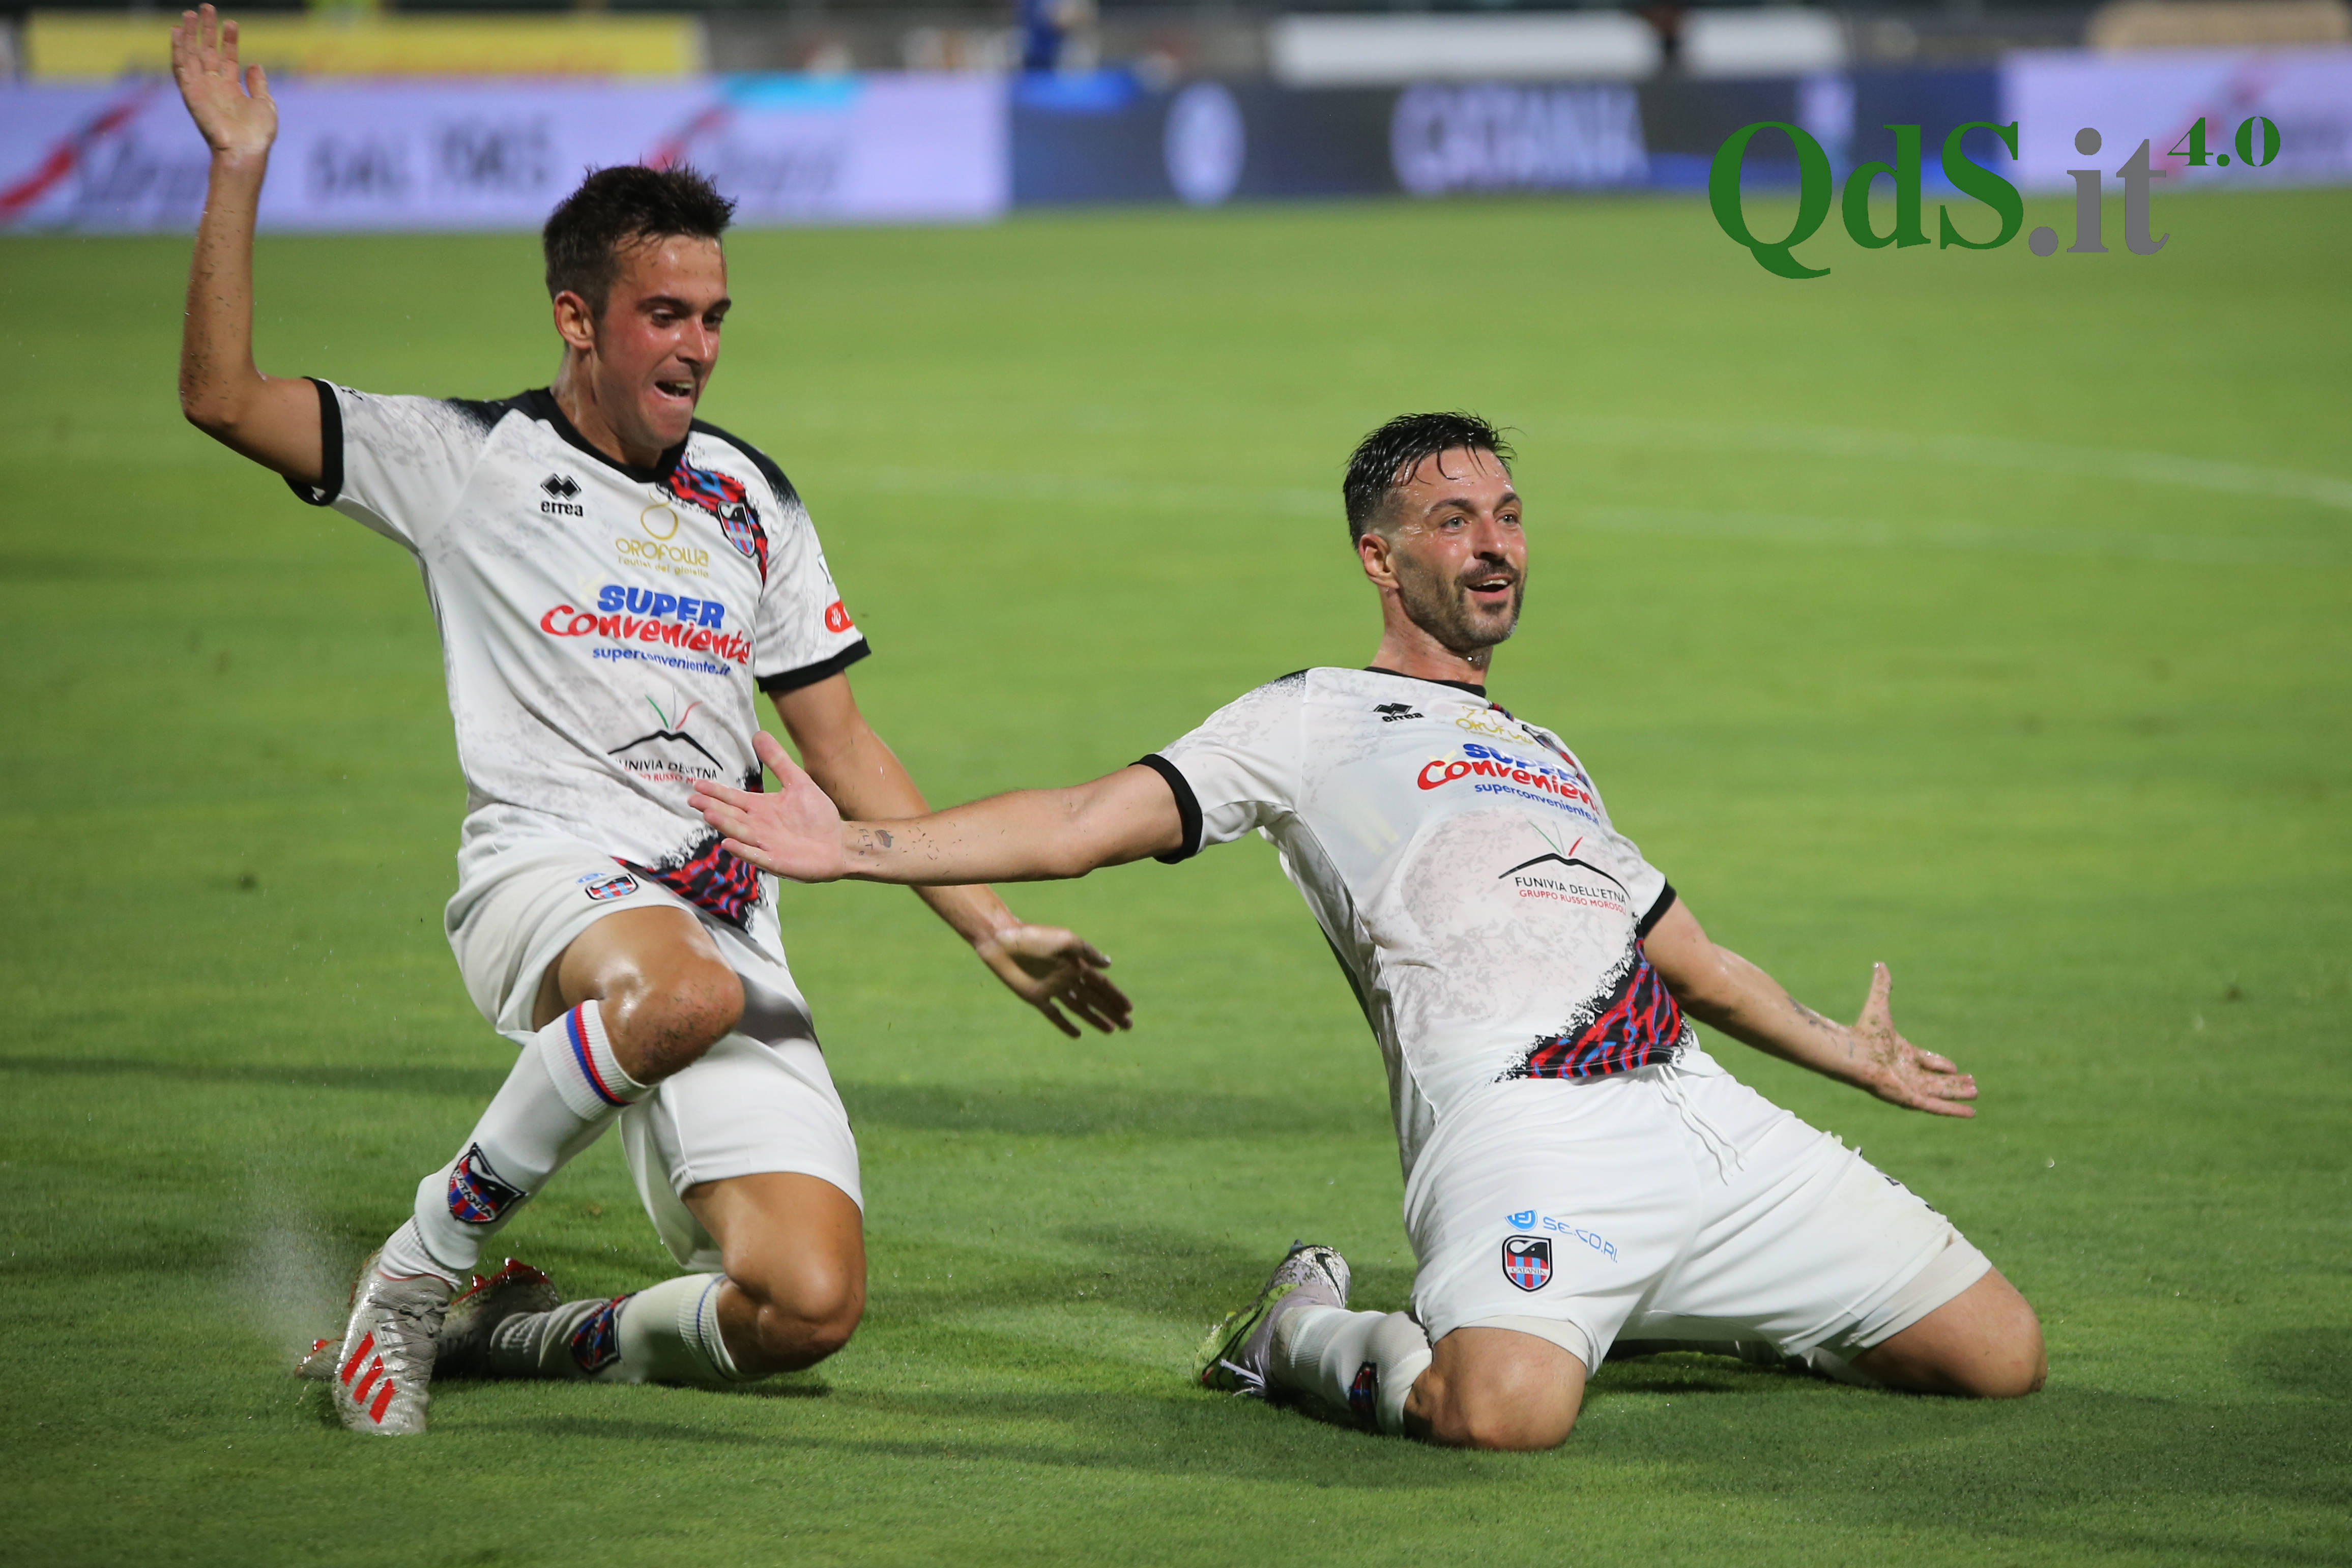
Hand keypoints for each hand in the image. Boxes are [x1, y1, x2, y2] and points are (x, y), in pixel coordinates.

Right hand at [173, 6, 275, 160]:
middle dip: (207, 29)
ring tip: (190, 13)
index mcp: (231, 88)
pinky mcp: (190, 93)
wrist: (246, 151)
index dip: (229, 40)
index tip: (231, 23)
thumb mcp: (265, 104)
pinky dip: (177, 49)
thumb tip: (255, 64)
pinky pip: (180, 67)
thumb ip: (258, 84)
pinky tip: (176, 32)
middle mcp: (213, 86)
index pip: (227, 57)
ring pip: (191, 54)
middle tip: (207, 7)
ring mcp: (201, 88)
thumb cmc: (257, 135)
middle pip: (207, 51)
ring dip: (189, 33)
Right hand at [693, 730, 850, 881]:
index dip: (716, 792)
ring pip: (740, 833)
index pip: (733, 798)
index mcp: (760, 808)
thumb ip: (778, 761)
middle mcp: (758, 826)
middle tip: (694, 800)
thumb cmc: (817, 815)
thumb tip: (759, 734)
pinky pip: (756, 856)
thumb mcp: (797, 782)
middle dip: (713, 807)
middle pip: (731, 815)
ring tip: (709, 814)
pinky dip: (743, 851)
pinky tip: (728, 844)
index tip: (697, 784)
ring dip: (725, 825)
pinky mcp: (776, 861)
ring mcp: (765, 844)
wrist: (838, 842)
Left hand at [974, 924, 1133, 1038]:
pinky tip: (1078, 1034)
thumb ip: (1087, 952)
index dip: (1116, 996)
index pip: (1102, 984)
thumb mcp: (1065, 940)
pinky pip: (1054, 1014)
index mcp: (1077, 963)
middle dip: (1112, 1011)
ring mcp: (1053, 989)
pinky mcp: (1036, 997)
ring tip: (1111, 1030)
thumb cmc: (1035, 936)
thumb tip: (1109, 964)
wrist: (1003, 940)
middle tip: (1128, 1026)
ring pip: (1079, 1008)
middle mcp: (1067, 978)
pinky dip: (1065, 1024)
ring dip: (1095, 1019)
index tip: (1130, 1009)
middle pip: (1095, 999)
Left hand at [1844, 963, 1975, 1117]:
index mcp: (1900, 1053)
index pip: (1925, 1061)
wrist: (1852, 1051)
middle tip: (1973, 1084)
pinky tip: (1970, 1113)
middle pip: (1934, 1080)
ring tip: (1976, 1094)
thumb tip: (1880, 963)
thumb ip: (1883, 986)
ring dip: (1956, 1094)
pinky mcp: (1909, 1099)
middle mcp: (1904, 1072)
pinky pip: (1935, 1107)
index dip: (1940, 1064)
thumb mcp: (1880, 1005)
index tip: (1955, 1067)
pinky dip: (1952, 1110)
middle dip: (1953, 1084)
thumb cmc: (1863, 1031)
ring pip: (1938, 1093)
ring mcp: (1907, 1087)